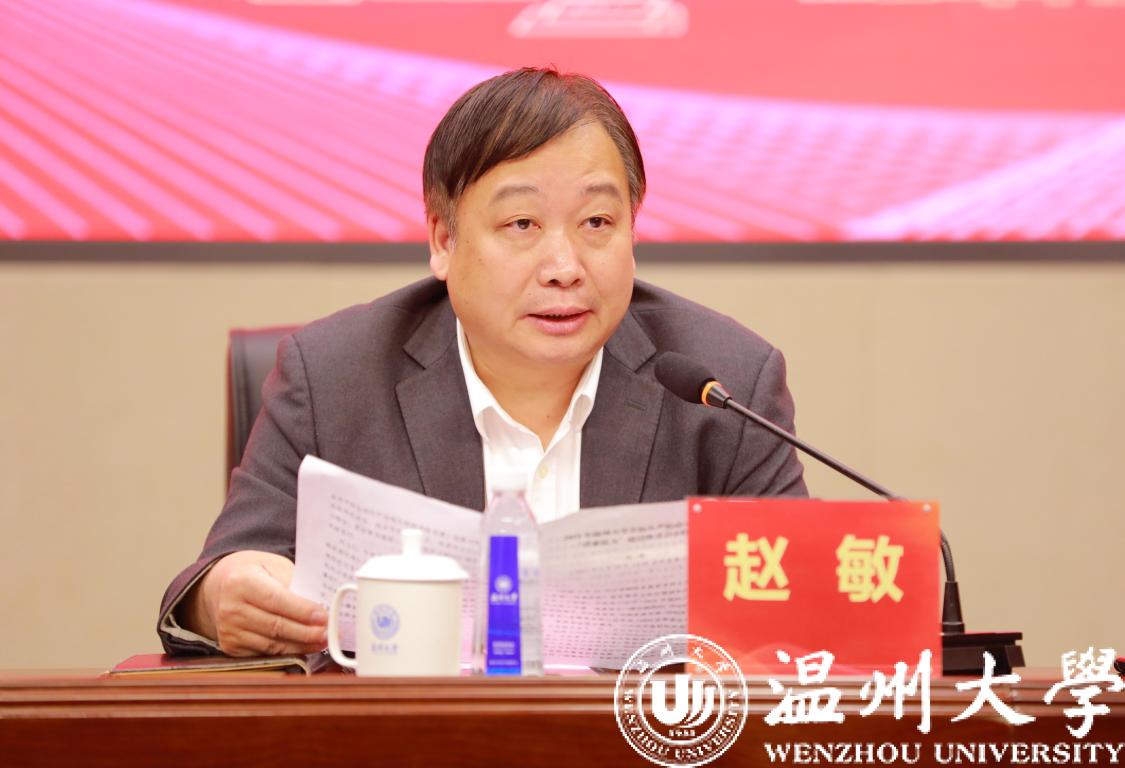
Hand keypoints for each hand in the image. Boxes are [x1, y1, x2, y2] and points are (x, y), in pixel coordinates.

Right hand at [184, 550, 327, 656]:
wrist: (225, 585)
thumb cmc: (258, 574)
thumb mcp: (275, 567)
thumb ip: (295, 583)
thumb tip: (322, 604)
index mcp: (241, 581)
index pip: (276, 600)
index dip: (302, 611)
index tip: (323, 617)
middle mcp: (230, 607)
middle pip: (275, 626)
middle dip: (306, 632)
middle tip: (329, 633)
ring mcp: (228, 630)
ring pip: (271, 644)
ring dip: (300, 645)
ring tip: (321, 641)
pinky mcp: (230, 647)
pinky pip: (264, 654)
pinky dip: (287, 652)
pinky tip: (303, 647)